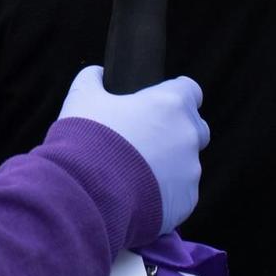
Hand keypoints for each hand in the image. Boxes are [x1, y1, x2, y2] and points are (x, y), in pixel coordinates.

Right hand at [56, 65, 209, 234]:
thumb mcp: (82, 98)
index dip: (173, 94)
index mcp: (171, 104)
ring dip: (167, 164)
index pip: (190, 90)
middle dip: (174, 131)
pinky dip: (164, 193)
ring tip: (132, 173)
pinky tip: (137, 195)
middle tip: (142, 139)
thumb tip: (98, 75)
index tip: (156, 103)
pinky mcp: (186, 200)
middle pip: (194, 127)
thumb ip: (93, 79)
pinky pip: (180, 192)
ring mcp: (191, 170)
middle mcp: (189, 135)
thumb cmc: (87, 140)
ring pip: (187, 163)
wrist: (87, 194)